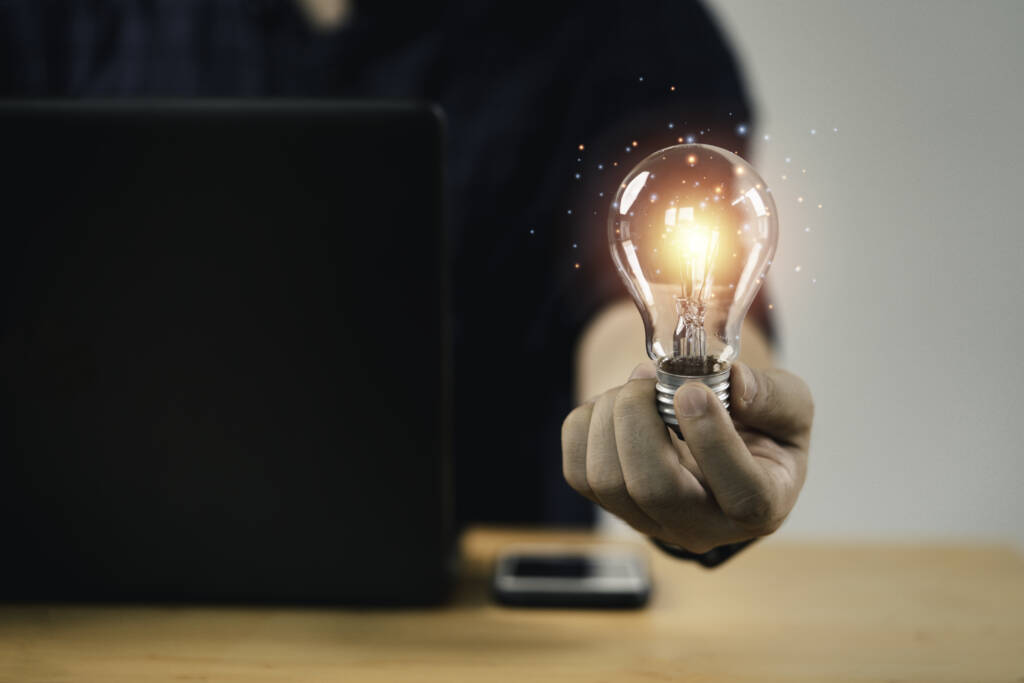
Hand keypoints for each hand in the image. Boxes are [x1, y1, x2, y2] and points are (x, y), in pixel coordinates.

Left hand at [561, 362, 812, 552]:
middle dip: (639, 419)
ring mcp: (652, 522)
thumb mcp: (790, 407)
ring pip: (607, 481)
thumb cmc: (760, 425)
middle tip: (648, 376)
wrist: (721, 439)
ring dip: (611, 416)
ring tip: (637, 386)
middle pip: (654, 489)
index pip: (741, 495)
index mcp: (762, 505)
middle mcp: (703, 526)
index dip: (713, 442)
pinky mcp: (611, 507)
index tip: (693, 391)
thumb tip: (735, 386)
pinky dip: (586, 425)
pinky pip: (578, 471)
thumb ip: (775, 396)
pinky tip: (615, 406)